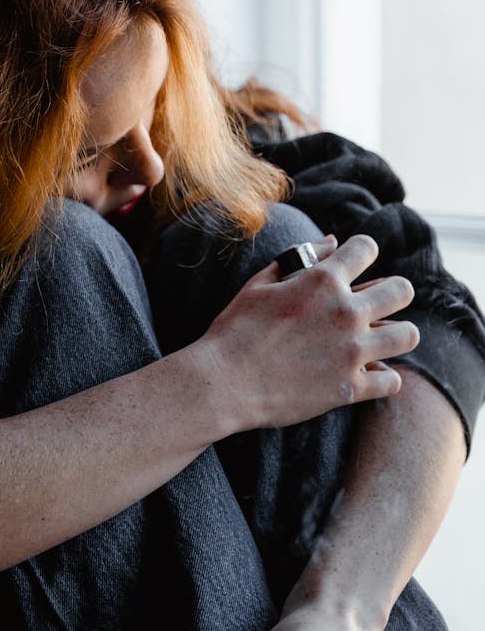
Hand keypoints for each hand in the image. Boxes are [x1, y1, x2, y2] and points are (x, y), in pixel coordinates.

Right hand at [198, 234, 418, 432]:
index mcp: (322, 281)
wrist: (222, 383)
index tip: (355, 263)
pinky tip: (367, 375)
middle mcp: (345, 313)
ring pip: (407, 335)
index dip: (362, 252)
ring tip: (379, 341)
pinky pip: (392, 381)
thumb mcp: (260, 285)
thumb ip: (299, 259)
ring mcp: (351, 352)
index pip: (366, 248)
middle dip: (392, 293)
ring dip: (395, 335)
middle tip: (376, 304)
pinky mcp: (349, 388)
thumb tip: (332, 242)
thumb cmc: (234, 331)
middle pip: (402, 291)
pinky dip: (382, 378)